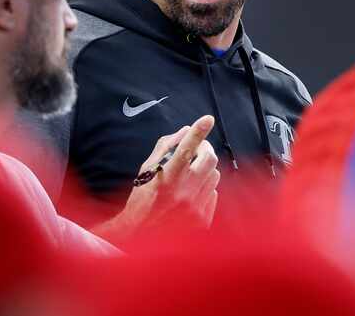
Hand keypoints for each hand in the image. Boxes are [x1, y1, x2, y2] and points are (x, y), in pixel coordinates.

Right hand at [92, 115, 219, 244]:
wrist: (140, 235)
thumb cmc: (141, 198)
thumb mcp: (147, 169)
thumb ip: (165, 147)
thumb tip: (185, 131)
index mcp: (167, 178)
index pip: (186, 149)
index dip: (198, 132)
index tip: (207, 119)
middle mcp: (183, 193)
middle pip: (209, 159)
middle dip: (205, 149)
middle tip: (198, 150)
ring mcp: (195, 208)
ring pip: (214, 175)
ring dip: (205, 170)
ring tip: (191, 175)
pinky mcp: (203, 220)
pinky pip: (214, 194)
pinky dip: (205, 188)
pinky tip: (191, 194)